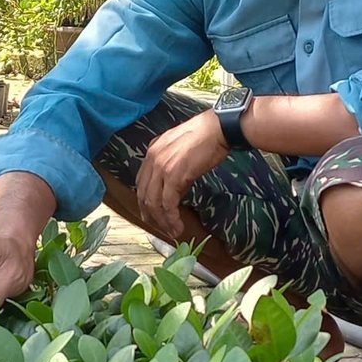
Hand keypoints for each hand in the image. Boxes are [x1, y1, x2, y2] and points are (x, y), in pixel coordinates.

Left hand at [135, 109, 227, 240]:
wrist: (218, 129)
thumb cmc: (206, 138)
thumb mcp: (182, 151)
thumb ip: (173, 167)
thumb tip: (175, 190)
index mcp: (152, 151)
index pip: (142, 183)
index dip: (146, 203)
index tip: (155, 215)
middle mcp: (152, 159)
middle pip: (144, 195)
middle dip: (151, 216)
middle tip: (162, 228)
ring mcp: (161, 167)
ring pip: (154, 203)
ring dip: (162, 221)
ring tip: (172, 232)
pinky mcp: (173, 176)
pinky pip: (167, 204)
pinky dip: (171, 218)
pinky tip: (178, 226)